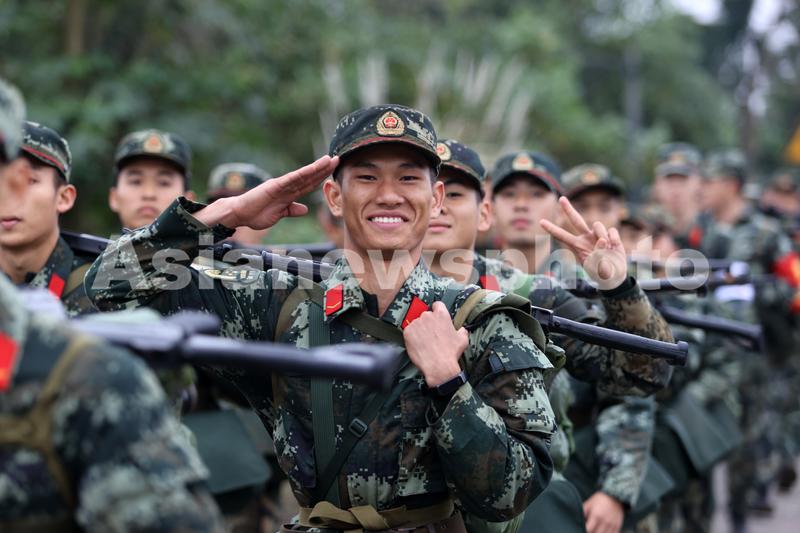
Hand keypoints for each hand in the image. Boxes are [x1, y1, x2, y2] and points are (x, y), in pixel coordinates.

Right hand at [194, 155, 338, 228]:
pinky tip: (312, 169)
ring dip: (316, 168)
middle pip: (309, 177)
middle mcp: (286, 186)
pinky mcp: (274, 186)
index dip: (321, 177)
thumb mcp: (279, 214)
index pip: (308, 184)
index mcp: (289, 194)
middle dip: (323, 169)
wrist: (240, 214)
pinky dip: (302, 174)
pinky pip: (291, 179)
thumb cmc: (256, 214)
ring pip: (302, 175)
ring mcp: (281, 185)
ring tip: (329, 159)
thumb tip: (305, 209)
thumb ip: (291, 210)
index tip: (333, 171)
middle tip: (337, 159)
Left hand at [403, 301, 468, 386]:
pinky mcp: (407, 332)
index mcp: (441, 315)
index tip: (436, 318)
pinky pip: (409, 331)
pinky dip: (411, 337)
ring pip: (417, 324)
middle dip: (428, 323)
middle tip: (431, 335)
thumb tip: (462, 330)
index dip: (437, 311)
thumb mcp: (462, 340)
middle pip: (426, 315)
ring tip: (424, 342)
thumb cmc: (451, 353)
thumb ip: (462, 331)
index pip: (437, 305)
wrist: (438, 365)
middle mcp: (428, 316)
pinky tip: (418, 345)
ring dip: (419, 330)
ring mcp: (416, 323)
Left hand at [539, 196, 626, 289]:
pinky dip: (614, 239)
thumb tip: (602, 240)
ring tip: (607, 247)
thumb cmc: (601, 273)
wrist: (615, 275)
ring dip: (602, 235)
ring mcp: (598, 235)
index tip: (541, 222)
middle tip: (561, 198)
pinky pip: (611, 230)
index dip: (552, 229)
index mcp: (577, 246)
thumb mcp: (596, 269)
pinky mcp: (611, 235)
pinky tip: (614, 247)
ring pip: (597, 225)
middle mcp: (586, 237)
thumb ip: (598, 255)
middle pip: (576, 220)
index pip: (562, 236)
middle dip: (568, 209)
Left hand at [583, 492, 623, 532]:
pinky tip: (601, 531)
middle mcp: (605, 522)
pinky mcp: (617, 526)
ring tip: (595, 530)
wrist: (615, 496)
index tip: (582, 529)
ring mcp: (612, 525)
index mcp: (596, 516)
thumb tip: (577, 520)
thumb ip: (582, 512)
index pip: (588, 529)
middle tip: (589, 530)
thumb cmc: (599, 500)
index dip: (584, 531)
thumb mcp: (589, 504)